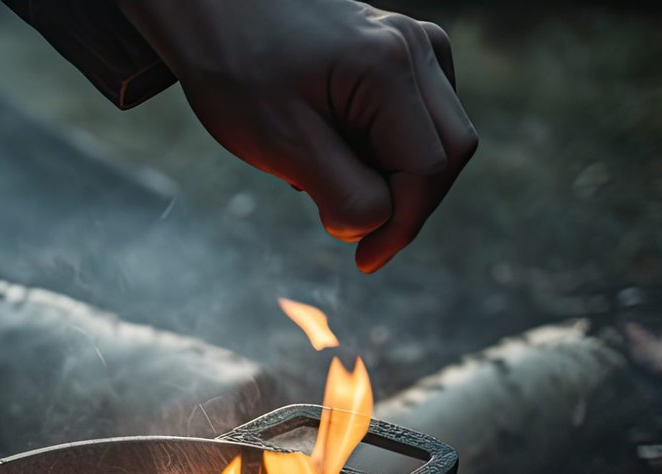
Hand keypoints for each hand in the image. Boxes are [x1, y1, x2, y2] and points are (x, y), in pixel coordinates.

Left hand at [119, 0, 476, 271]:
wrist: (212, 8)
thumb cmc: (236, 67)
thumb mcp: (281, 143)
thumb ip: (340, 191)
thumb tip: (376, 226)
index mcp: (390, 67)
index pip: (428, 167)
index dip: (401, 224)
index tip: (364, 260)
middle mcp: (416, 48)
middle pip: (449, 151)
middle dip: (405, 202)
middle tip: (346, 225)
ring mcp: (415, 45)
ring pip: (437, 137)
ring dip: (390, 175)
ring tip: (320, 171)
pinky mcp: (402, 53)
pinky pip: (415, 119)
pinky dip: (382, 150)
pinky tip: (332, 147)